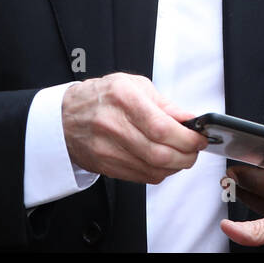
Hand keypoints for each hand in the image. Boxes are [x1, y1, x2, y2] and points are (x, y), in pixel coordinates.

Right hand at [61, 73, 206, 182]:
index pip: (161, 126)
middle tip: (195, 149)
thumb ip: (164, 104)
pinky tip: (165, 163)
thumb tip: (189, 119)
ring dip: (176, 166)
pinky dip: (160, 173)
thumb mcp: (133, 85)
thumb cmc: (101, 97)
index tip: (199, 137)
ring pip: (152, 169)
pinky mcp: (106, 166)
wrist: (65, 117)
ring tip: (183, 155)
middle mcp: (113, 125)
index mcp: (123, 98)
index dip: (186, 137)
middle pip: (159, 152)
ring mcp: (107, 149)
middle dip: (186, 155)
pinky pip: (141, 177)